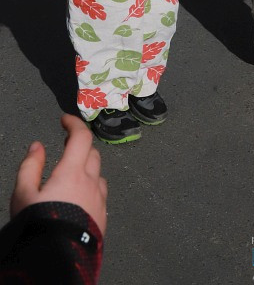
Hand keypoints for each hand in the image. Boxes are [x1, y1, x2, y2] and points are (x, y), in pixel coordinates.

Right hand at [10, 114, 106, 235]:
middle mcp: (91, 182)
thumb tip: (37, 146)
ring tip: (72, 173)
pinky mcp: (103, 217)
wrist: (55, 261)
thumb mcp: (23, 194)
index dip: (74, 124)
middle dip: (81, 146)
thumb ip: (30, 166)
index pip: (81, 137)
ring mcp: (100, 200)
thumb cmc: (38, 225)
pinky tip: (80, 196)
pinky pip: (101, 194)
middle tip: (66, 146)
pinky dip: (92, 187)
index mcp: (73, 172)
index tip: (65, 120)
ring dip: (88, 167)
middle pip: (92, 153)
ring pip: (99, 174)